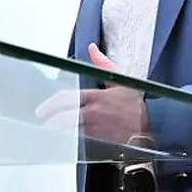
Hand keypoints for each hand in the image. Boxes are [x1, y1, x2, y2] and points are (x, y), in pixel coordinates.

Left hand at [35, 44, 149, 144]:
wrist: (149, 129)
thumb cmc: (134, 106)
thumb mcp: (121, 80)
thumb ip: (102, 64)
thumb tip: (92, 48)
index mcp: (96, 97)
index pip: (65, 99)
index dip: (50, 104)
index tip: (42, 109)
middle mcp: (93, 114)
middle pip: (63, 118)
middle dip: (49, 121)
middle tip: (42, 122)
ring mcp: (95, 130)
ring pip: (68, 131)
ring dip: (57, 132)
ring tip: (48, 132)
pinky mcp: (98, 143)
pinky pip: (78, 143)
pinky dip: (69, 142)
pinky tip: (62, 142)